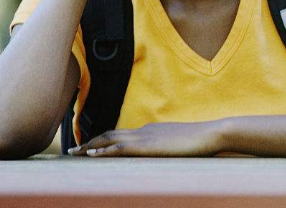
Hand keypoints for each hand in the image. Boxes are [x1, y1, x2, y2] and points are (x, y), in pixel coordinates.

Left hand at [67, 121, 223, 156]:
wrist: (211, 134)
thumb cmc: (201, 142)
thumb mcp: (180, 146)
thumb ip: (169, 149)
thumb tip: (166, 155)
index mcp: (151, 131)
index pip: (121, 134)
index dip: (104, 140)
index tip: (90, 146)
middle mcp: (144, 131)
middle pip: (110, 134)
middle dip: (90, 142)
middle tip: (73, 150)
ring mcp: (145, 137)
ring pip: (110, 139)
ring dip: (90, 146)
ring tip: (75, 152)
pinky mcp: (148, 146)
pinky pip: (120, 148)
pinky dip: (104, 150)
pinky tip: (92, 155)